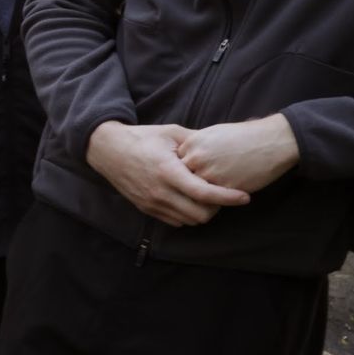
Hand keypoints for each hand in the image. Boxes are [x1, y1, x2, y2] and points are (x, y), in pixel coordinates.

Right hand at [88, 121, 248, 227]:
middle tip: (224, 194)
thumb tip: (221, 144)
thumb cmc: (141, 138)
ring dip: (203, 213)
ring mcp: (153, 203)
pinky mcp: (147, 210)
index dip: (228, 197)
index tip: (245, 197)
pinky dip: (188, 215)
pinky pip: (176, 221)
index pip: (204, 193)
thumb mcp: (170, 133)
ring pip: (190, 221)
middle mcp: (160, 192)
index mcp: (168, 171)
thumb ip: (196, 141)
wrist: (108, 150)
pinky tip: (191, 200)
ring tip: (209, 197)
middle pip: (201, 214)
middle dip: (218, 208)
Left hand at [178, 114, 299, 195]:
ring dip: (198, 199)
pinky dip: (213, 204)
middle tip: (190, 195)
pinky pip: (211, 202)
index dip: (183, 172)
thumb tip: (186, 158)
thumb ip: (197, 147)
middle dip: (186, 187)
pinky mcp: (222, 188)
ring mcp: (208, 174)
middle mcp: (196, 158)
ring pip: (194, 194)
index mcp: (192, 143)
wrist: (270, 142)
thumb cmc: (244, 137)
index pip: (176, 164)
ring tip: (205, 201)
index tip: (187, 178)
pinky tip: (220, 202)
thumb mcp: (214, 134)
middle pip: (181, 180)